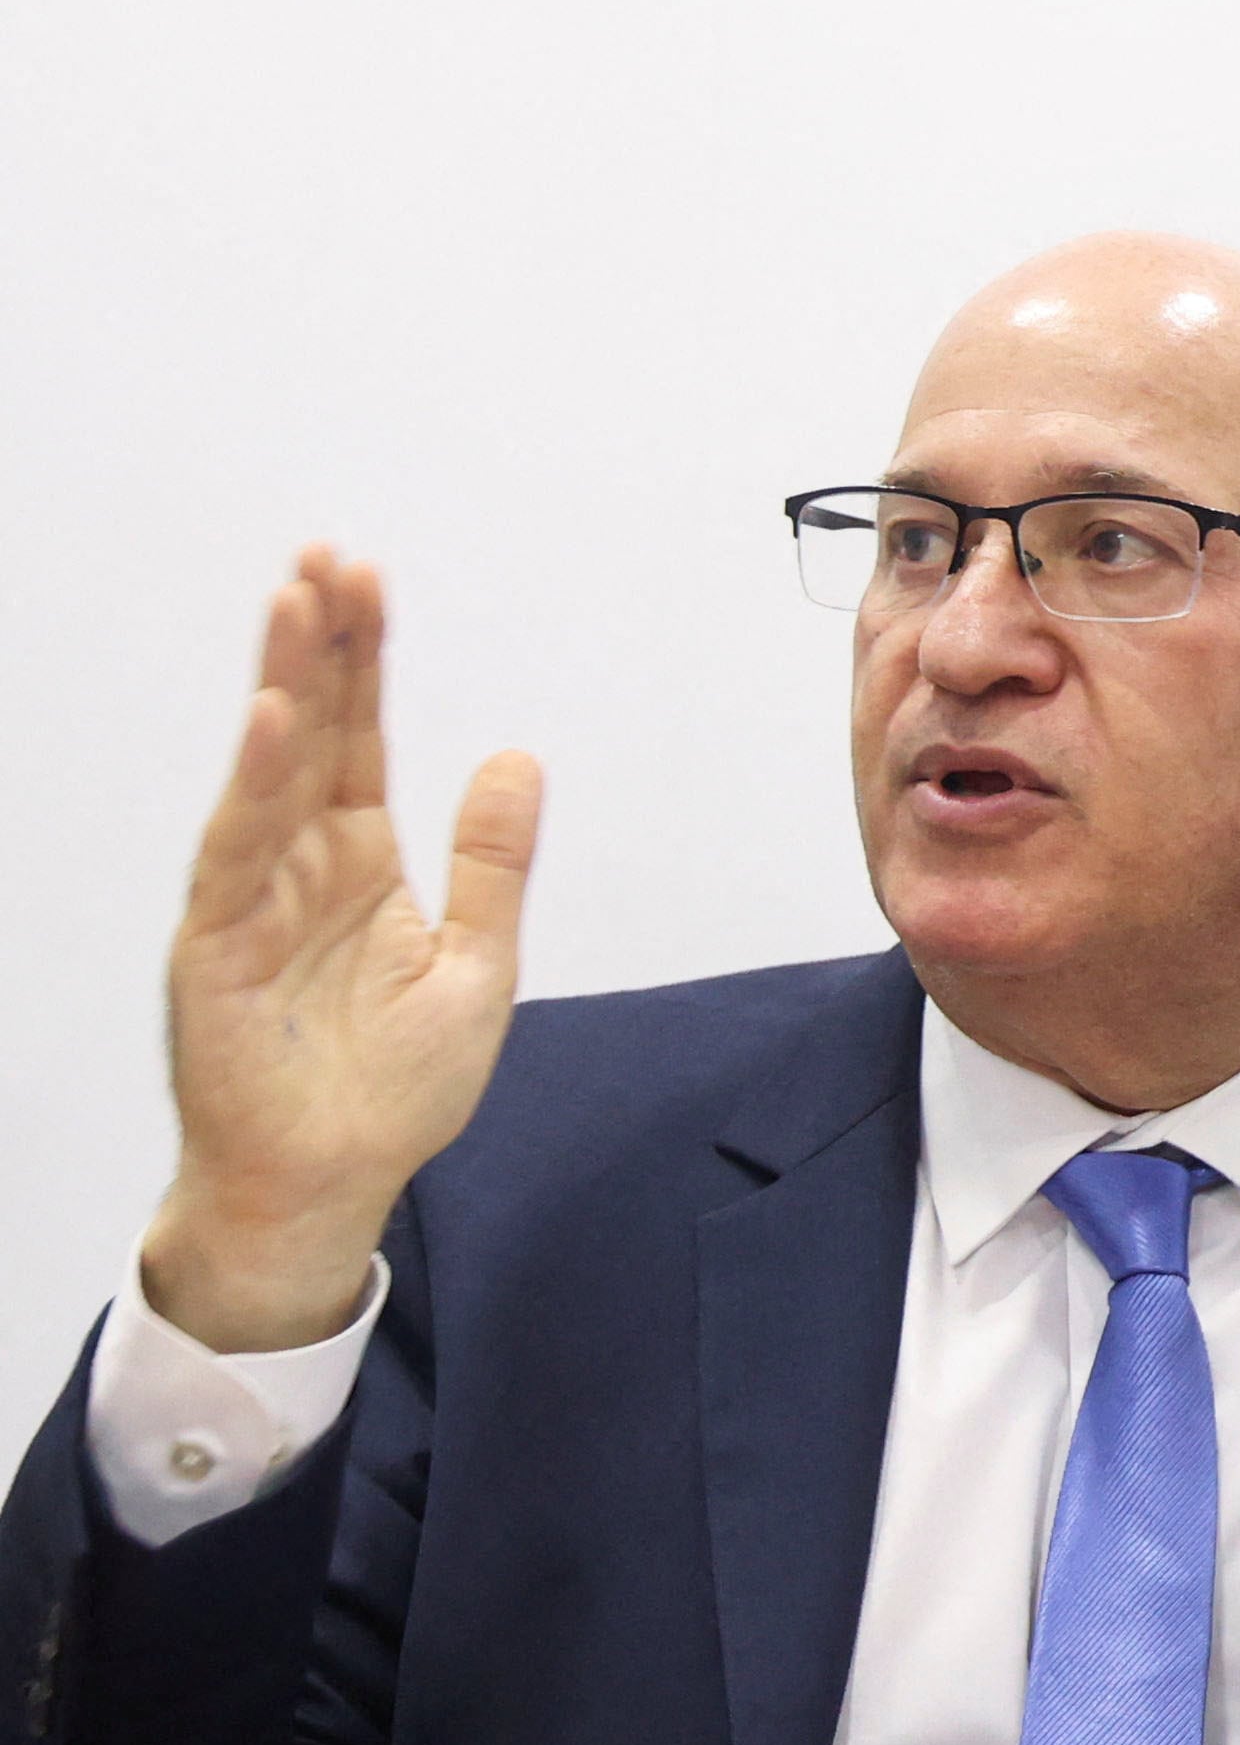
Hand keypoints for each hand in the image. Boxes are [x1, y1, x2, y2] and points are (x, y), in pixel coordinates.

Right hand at [145, 549, 542, 1352]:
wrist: (333, 1184)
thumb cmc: (392, 1090)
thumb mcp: (476, 963)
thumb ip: (491, 862)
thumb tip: (518, 757)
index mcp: (360, 864)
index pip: (359, 740)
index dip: (362, 663)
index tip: (365, 582)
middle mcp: (299, 867)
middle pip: (310, 735)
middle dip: (318, 648)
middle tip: (327, 561)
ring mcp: (253, 902)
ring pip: (269, 774)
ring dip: (284, 689)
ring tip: (297, 605)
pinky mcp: (216, 948)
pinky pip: (237, 853)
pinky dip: (256, 787)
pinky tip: (277, 722)